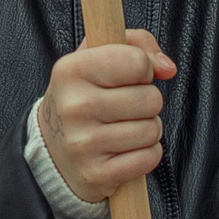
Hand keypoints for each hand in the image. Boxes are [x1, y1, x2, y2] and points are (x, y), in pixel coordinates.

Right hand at [41, 30, 173, 204]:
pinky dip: (144, 155)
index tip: (128, 77)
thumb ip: (136, 45)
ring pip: (152, 130)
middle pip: (151, 98)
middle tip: (125, 107)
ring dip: (147, 129)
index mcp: (71, 70)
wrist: (51, 150)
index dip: (142, 68)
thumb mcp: (95, 58)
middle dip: (147, 102)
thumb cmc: (82, 97)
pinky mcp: (96, 174)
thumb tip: (167, 67)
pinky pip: (148, 158)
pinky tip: (124, 150)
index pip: (136, 61)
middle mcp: (74, 105)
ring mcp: (83, 143)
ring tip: (124, 128)